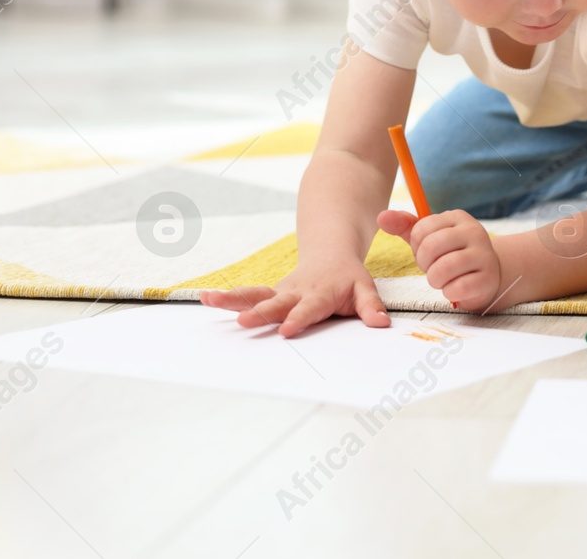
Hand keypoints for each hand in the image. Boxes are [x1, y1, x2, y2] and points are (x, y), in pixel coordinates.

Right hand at [199, 257, 387, 338]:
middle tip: (245, 322)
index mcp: (320, 295)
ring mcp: (280, 292)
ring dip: (233, 299)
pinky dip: (226, 297)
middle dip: (262, 313)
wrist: (331, 255)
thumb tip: (381, 323)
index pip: (309, 309)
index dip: (299, 318)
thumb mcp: (365, 289)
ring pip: (255, 295)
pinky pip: (247, 295)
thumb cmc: (348, 279)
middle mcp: (296, 293)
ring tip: (210, 300)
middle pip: (277, 303)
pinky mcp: (269, 293)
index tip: (287, 330)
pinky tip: (204, 298)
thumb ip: (371, 306)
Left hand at [377, 209, 504, 312]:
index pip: (422, 229)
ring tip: (442, 279)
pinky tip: (456, 289)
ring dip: (435, 279)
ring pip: (443, 269)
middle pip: (431, 246)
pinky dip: (449, 292)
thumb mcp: (429, 237)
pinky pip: (457, 288)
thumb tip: (381, 217)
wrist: (488, 275)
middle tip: (433, 268)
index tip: (427, 253)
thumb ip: (405, 227)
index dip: (417, 246)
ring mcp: (484, 255)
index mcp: (457, 218)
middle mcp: (474, 231)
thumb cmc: (452, 254)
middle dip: (424, 263)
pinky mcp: (488, 278)